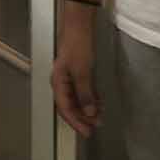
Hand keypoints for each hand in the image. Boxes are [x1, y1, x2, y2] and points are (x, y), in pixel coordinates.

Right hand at [52, 20, 100, 135]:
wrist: (80, 26)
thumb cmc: (78, 46)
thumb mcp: (82, 72)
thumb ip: (85, 93)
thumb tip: (89, 112)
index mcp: (58, 84)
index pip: (65, 109)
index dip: (76, 122)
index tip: (87, 132)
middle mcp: (62, 83)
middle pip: (70, 106)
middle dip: (83, 118)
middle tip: (96, 126)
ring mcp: (69, 78)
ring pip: (78, 99)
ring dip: (88, 109)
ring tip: (100, 116)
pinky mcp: (78, 72)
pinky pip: (83, 91)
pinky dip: (91, 98)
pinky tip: (100, 102)